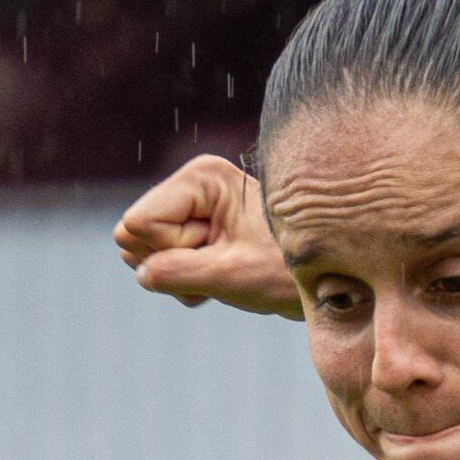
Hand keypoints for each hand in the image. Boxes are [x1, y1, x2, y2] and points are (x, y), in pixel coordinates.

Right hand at [115, 153, 295, 314]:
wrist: (324, 279)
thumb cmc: (286, 270)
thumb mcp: (232, 275)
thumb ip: (178, 273)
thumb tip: (142, 274)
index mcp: (201, 177)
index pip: (138, 223)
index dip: (170, 250)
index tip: (217, 251)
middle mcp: (192, 185)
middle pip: (135, 236)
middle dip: (172, 263)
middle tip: (221, 265)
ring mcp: (193, 208)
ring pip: (144, 254)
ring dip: (181, 276)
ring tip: (225, 272)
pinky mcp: (196, 230)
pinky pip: (161, 264)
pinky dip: (189, 281)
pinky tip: (223, 277)